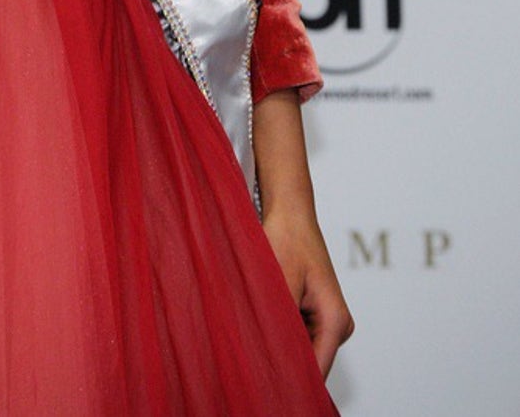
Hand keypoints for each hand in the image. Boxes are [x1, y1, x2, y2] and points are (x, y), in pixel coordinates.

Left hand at [262, 207, 354, 377]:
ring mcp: (328, 320)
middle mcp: (337, 325)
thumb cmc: (287, 238)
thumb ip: (279, 321)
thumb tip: (273, 355)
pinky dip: (280, 327)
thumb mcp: (279, 282)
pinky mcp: (316, 312)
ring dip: (280, 340)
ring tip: (260, 321)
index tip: (269, 381)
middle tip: (255, 346)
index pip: (316, 369)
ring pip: (301, 346)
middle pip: (309, 361)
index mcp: (335, 320)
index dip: (292, 378)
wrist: (290, 211)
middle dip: (283, 357)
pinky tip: (265, 312)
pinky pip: (298, 332)